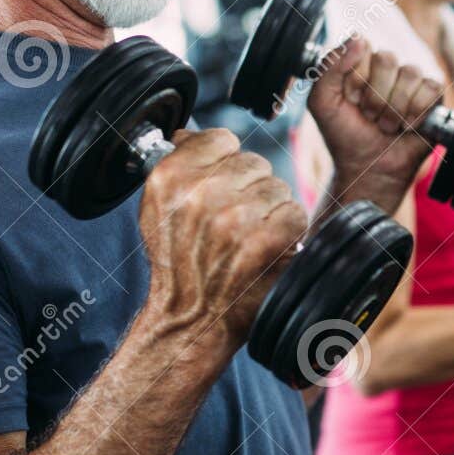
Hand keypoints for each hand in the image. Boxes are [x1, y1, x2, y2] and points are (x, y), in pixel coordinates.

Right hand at [137, 128, 306, 352]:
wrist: (190, 319)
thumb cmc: (178, 266)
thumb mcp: (158, 210)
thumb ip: (178, 166)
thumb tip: (193, 135)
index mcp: (169, 178)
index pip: (221, 139)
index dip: (227, 164)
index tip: (222, 188)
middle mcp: (200, 193)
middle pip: (254, 163)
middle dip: (251, 190)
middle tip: (235, 223)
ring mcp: (234, 217)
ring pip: (278, 187)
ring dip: (271, 212)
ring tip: (249, 238)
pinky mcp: (264, 239)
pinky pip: (295, 213)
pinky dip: (289, 233)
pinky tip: (268, 249)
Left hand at [308, 36, 444, 212]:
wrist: (368, 168)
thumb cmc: (344, 135)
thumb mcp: (321, 102)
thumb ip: (329, 67)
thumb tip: (358, 38)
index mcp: (360, 61)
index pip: (362, 46)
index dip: (355, 78)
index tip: (349, 101)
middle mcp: (388, 66)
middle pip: (388, 58)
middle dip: (375, 96)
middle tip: (369, 116)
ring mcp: (412, 80)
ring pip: (410, 73)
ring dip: (394, 109)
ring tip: (387, 125)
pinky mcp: (433, 97)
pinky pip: (431, 88)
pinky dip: (416, 113)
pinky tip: (407, 126)